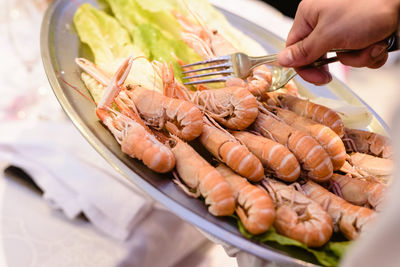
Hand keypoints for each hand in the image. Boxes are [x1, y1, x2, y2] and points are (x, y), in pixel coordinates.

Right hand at [277, 0, 399, 84]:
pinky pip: (359, 54)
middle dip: (337, 60)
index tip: (318, 78)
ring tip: (369, 42)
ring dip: (358, 57)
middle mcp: (325, 21)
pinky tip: (378, 42)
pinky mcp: (362, 34)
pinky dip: (370, 54)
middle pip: (319, 55)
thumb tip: (281, 60)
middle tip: (344, 61)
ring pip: (342, 57)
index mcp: (309, 16)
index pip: (295, 49)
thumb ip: (304, 51)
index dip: (304, 67)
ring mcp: (344, 28)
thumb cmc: (366, 7)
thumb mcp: (328, 34)